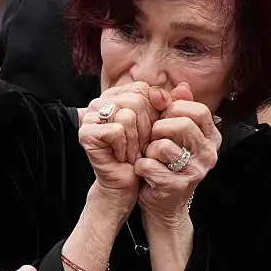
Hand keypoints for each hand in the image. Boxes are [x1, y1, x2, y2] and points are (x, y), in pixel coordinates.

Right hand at [79, 82, 171, 211]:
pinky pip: (116, 131)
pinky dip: (124, 148)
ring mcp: (90, 116)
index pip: (143, 90)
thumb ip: (169, 105)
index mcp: (116, 95)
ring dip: (135, 141)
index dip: (153, 112)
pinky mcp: (86, 132)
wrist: (127, 183)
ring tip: (131, 154)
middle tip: (141, 147)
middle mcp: (100, 102)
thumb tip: (184, 87)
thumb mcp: (158, 125)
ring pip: (127, 116)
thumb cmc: (141, 153)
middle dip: (145, 129)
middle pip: (136, 101)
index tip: (150, 133)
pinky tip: (120, 157)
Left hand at [136, 83, 220, 224]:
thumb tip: (172, 87)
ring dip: (149, 149)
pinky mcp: (177, 186)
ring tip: (150, 156)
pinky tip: (144, 171)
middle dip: (159, 127)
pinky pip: (149, 165)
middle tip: (152, 137)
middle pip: (183, 124)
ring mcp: (195, 172)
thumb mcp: (172, 131)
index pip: (199, 110)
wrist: (163, 202)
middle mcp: (208, 155)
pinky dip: (140, 166)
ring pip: (163, 145)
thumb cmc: (166, 161)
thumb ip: (172, 107)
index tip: (163, 115)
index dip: (175, 108)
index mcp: (212, 138)